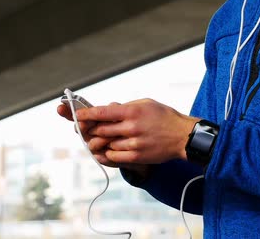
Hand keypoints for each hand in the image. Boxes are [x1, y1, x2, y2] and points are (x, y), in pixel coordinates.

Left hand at [75, 98, 197, 164]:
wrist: (183, 137)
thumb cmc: (165, 117)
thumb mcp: (146, 103)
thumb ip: (125, 106)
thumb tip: (107, 108)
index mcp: (132, 111)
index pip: (101, 112)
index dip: (85, 115)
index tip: (77, 116)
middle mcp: (131, 127)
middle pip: (100, 130)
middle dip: (91, 130)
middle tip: (87, 129)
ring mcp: (133, 143)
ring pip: (105, 144)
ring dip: (102, 142)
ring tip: (104, 139)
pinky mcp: (137, 156)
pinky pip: (113, 156)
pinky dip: (108, 153)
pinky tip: (111, 149)